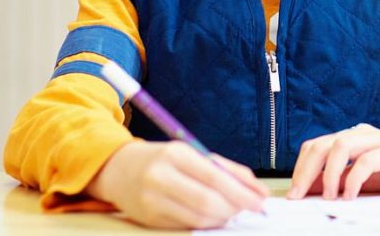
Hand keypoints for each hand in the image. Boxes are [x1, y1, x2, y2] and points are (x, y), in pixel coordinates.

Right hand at [86, 140, 268, 228]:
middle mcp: (162, 176)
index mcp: (176, 154)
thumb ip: (228, 169)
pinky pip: (185, 226)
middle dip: (234, 209)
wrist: (118, 169)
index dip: (241, 192)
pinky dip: (204, 224)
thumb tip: (258, 189)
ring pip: (197, 218)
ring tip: (233, 213)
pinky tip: (213, 218)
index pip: (215, 177)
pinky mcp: (148, 219)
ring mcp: (152, 200)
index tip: (261, 201)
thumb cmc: (164, 159)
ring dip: (222, 219)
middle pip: (207, 201)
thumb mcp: (193, 154)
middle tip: (250, 210)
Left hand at [287, 123, 379, 200]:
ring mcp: (378, 139)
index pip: (316, 145)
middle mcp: (361, 134)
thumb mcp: (360, 180)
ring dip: (329, 173)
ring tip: (329, 196)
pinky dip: (354, 178)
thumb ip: (336, 180)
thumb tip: (308, 190)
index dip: (300, 167)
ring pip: (342, 146)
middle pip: (324, 144)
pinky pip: (368, 160)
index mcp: (350, 138)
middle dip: (306, 171)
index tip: (294, 192)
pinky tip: (351, 195)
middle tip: (300, 195)